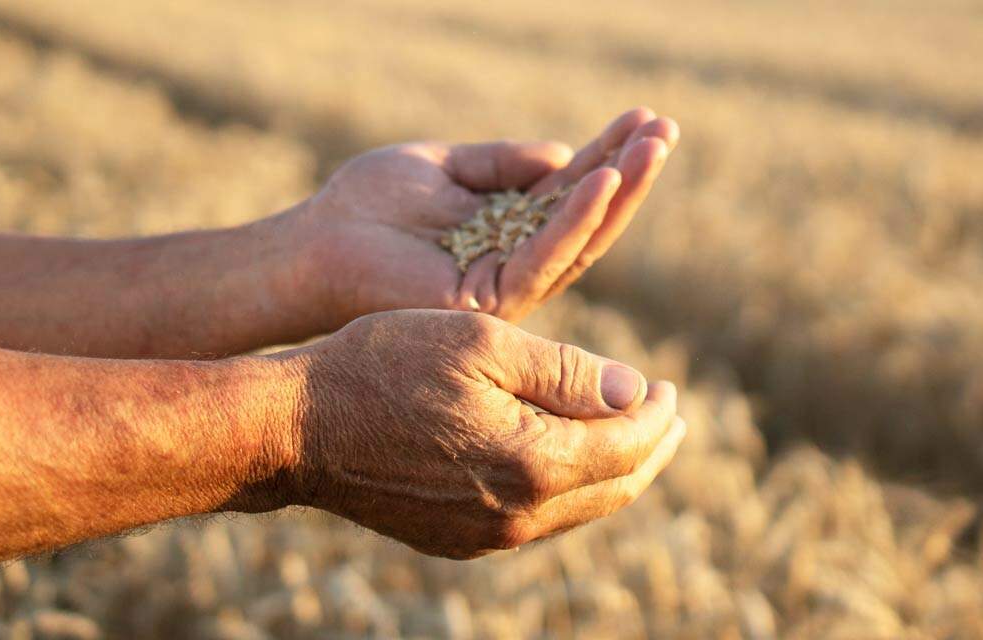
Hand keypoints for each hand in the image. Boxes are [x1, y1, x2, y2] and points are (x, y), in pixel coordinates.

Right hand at [284, 309, 684, 558]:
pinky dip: (567, 489)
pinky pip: (536, 520)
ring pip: (578, 510)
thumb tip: (636, 392)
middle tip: (670, 416)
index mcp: (533, 462)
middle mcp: (518, 515)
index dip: (658, 414)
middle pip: (615, 488)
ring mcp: (485, 536)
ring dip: (613, 472)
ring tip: (628, 437)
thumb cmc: (384, 367)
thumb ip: (567, 372)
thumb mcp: (482, 344)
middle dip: (651, 449)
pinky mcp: (457, 539)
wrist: (297, 429)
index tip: (671, 386)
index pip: (628, 444)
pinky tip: (563, 460)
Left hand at [300, 108, 678, 323]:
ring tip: (652, 147)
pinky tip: (602, 181)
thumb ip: (502, 162)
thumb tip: (565, 154)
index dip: (608, 155)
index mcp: (506, 228)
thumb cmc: (369, 205)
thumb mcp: (444, 166)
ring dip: (617, 193)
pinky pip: (542, 257)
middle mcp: (514, 261)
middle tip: (667, 130)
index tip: (644, 118)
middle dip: (629, 175)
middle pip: (587, 219)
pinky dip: (574, 220)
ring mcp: (505, 286)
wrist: (315, 243)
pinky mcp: (488, 301)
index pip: (569, 192)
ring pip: (578, 241)